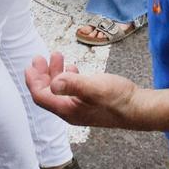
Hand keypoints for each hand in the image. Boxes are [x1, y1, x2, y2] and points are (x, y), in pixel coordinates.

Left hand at [25, 52, 142, 130]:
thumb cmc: (118, 99)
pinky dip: (67, 78)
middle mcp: (70, 112)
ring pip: (59, 91)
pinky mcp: (89, 104)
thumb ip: (73, 85)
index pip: (41, 97)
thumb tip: (53, 83)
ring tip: (58, 56)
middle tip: (40, 57)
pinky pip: (70, 91)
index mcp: (67, 110)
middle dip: (42, 75)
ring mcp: (79, 108)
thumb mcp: (94, 88)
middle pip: (48, 94)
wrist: (138, 109)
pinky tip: (73, 69)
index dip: (33, 81)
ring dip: (55, 74)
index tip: (31, 65)